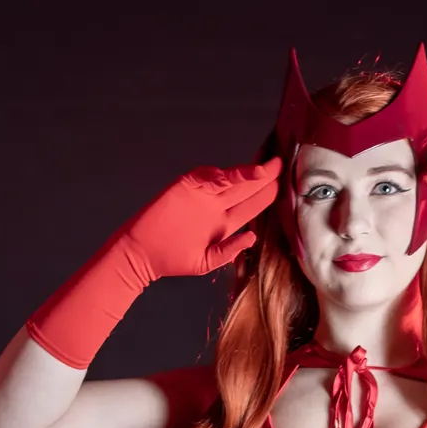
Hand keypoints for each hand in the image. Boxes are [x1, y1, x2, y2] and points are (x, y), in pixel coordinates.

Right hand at [126, 157, 282, 278]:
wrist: (142, 254)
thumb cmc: (172, 259)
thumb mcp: (206, 262)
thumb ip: (229, 251)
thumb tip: (253, 237)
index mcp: (224, 223)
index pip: (251, 205)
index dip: (267, 195)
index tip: (285, 185)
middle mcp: (216, 205)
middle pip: (246, 188)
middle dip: (264, 177)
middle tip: (282, 165)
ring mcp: (202, 194)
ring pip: (230, 180)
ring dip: (247, 173)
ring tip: (266, 168)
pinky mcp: (185, 186)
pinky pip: (205, 177)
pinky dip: (218, 176)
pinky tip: (234, 176)